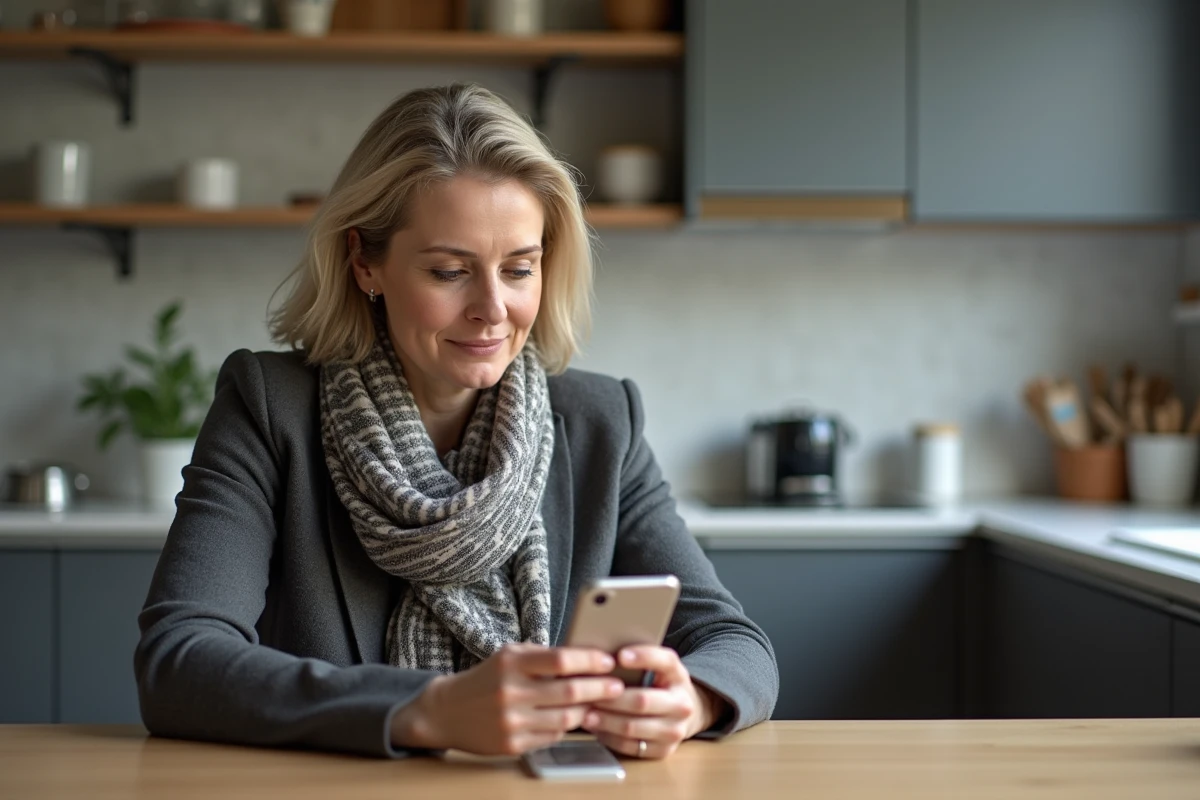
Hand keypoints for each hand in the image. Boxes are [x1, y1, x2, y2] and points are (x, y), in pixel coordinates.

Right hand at [390, 644, 624, 755]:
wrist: (447, 712)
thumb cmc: (486, 678)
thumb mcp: (509, 655)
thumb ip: (543, 656)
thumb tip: (586, 657)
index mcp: (512, 663)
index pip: (561, 659)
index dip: (590, 660)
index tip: (609, 660)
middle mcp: (511, 692)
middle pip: (570, 690)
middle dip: (600, 688)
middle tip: (617, 685)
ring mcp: (512, 721)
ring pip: (567, 718)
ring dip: (588, 710)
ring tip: (601, 702)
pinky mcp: (513, 745)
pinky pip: (553, 736)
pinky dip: (567, 728)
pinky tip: (574, 719)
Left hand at [581, 646, 725, 759]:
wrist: (686, 712)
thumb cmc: (661, 683)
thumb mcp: (659, 665)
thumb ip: (640, 657)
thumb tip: (604, 652)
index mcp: (679, 676)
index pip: (664, 662)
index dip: (643, 657)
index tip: (620, 655)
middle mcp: (682, 705)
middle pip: (642, 701)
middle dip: (611, 698)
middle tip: (587, 694)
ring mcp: (674, 731)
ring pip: (632, 727)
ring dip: (605, 720)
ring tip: (585, 713)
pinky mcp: (664, 751)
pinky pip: (630, 746)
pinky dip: (609, 736)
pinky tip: (596, 728)